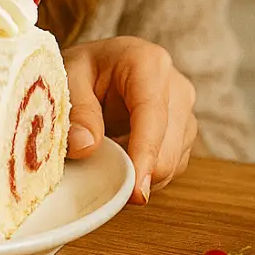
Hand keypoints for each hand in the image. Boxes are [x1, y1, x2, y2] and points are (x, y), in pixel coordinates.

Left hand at [62, 36, 197, 204]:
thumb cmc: (85, 67)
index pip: (152, 116)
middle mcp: (177, 87)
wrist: (101, 65)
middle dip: (138, 171)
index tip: (135, 191)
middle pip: (168, 148)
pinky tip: (122, 158)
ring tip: (107, 156)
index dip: (144, 156)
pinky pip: (171, 167)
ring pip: (172, 163)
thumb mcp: (70, 77)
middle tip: (100, 179)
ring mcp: (185, 112)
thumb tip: (85, 147)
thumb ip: (78, 110)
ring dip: (140, 172)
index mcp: (149, 64)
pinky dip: (146, 172)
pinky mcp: (184, 133)